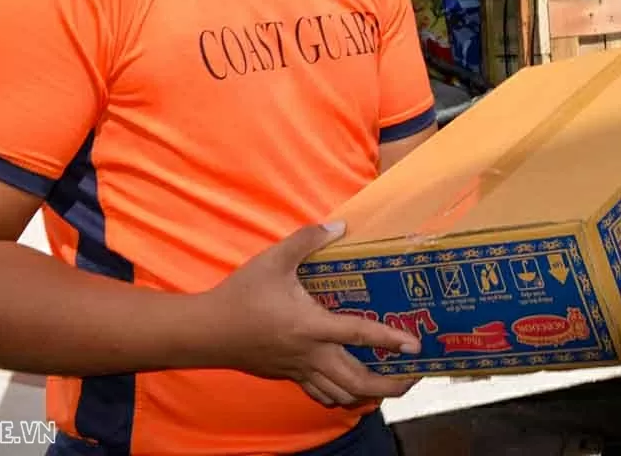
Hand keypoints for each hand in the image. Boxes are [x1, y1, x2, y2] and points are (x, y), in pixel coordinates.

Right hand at [201, 222, 420, 407]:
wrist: (204, 332)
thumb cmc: (240, 296)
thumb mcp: (274, 259)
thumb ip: (307, 239)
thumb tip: (339, 225)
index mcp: (310, 326)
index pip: (359, 335)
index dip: (391, 340)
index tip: (416, 347)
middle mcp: (309, 355)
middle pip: (356, 382)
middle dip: (389, 386)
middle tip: (412, 377)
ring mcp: (298, 370)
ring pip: (340, 395)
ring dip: (367, 393)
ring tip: (389, 383)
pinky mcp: (287, 377)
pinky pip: (320, 394)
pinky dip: (340, 395)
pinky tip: (350, 386)